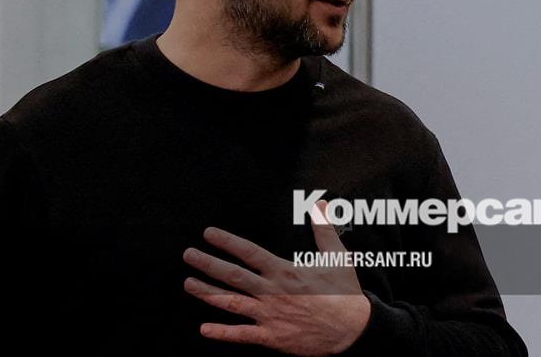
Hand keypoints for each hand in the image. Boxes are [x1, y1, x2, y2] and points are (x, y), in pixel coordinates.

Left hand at [182, 201, 371, 355]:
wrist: (352, 328)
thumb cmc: (344, 292)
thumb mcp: (337, 256)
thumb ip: (324, 230)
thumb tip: (320, 204)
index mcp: (285, 271)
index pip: (250, 253)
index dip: (227, 242)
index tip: (209, 234)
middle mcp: (272, 292)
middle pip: (233, 276)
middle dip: (208, 264)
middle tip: (189, 254)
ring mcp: (269, 315)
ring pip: (231, 303)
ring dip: (207, 293)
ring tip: (188, 283)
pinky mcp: (271, 336)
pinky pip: (242, 334)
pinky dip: (222, 333)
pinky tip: (204, 329)